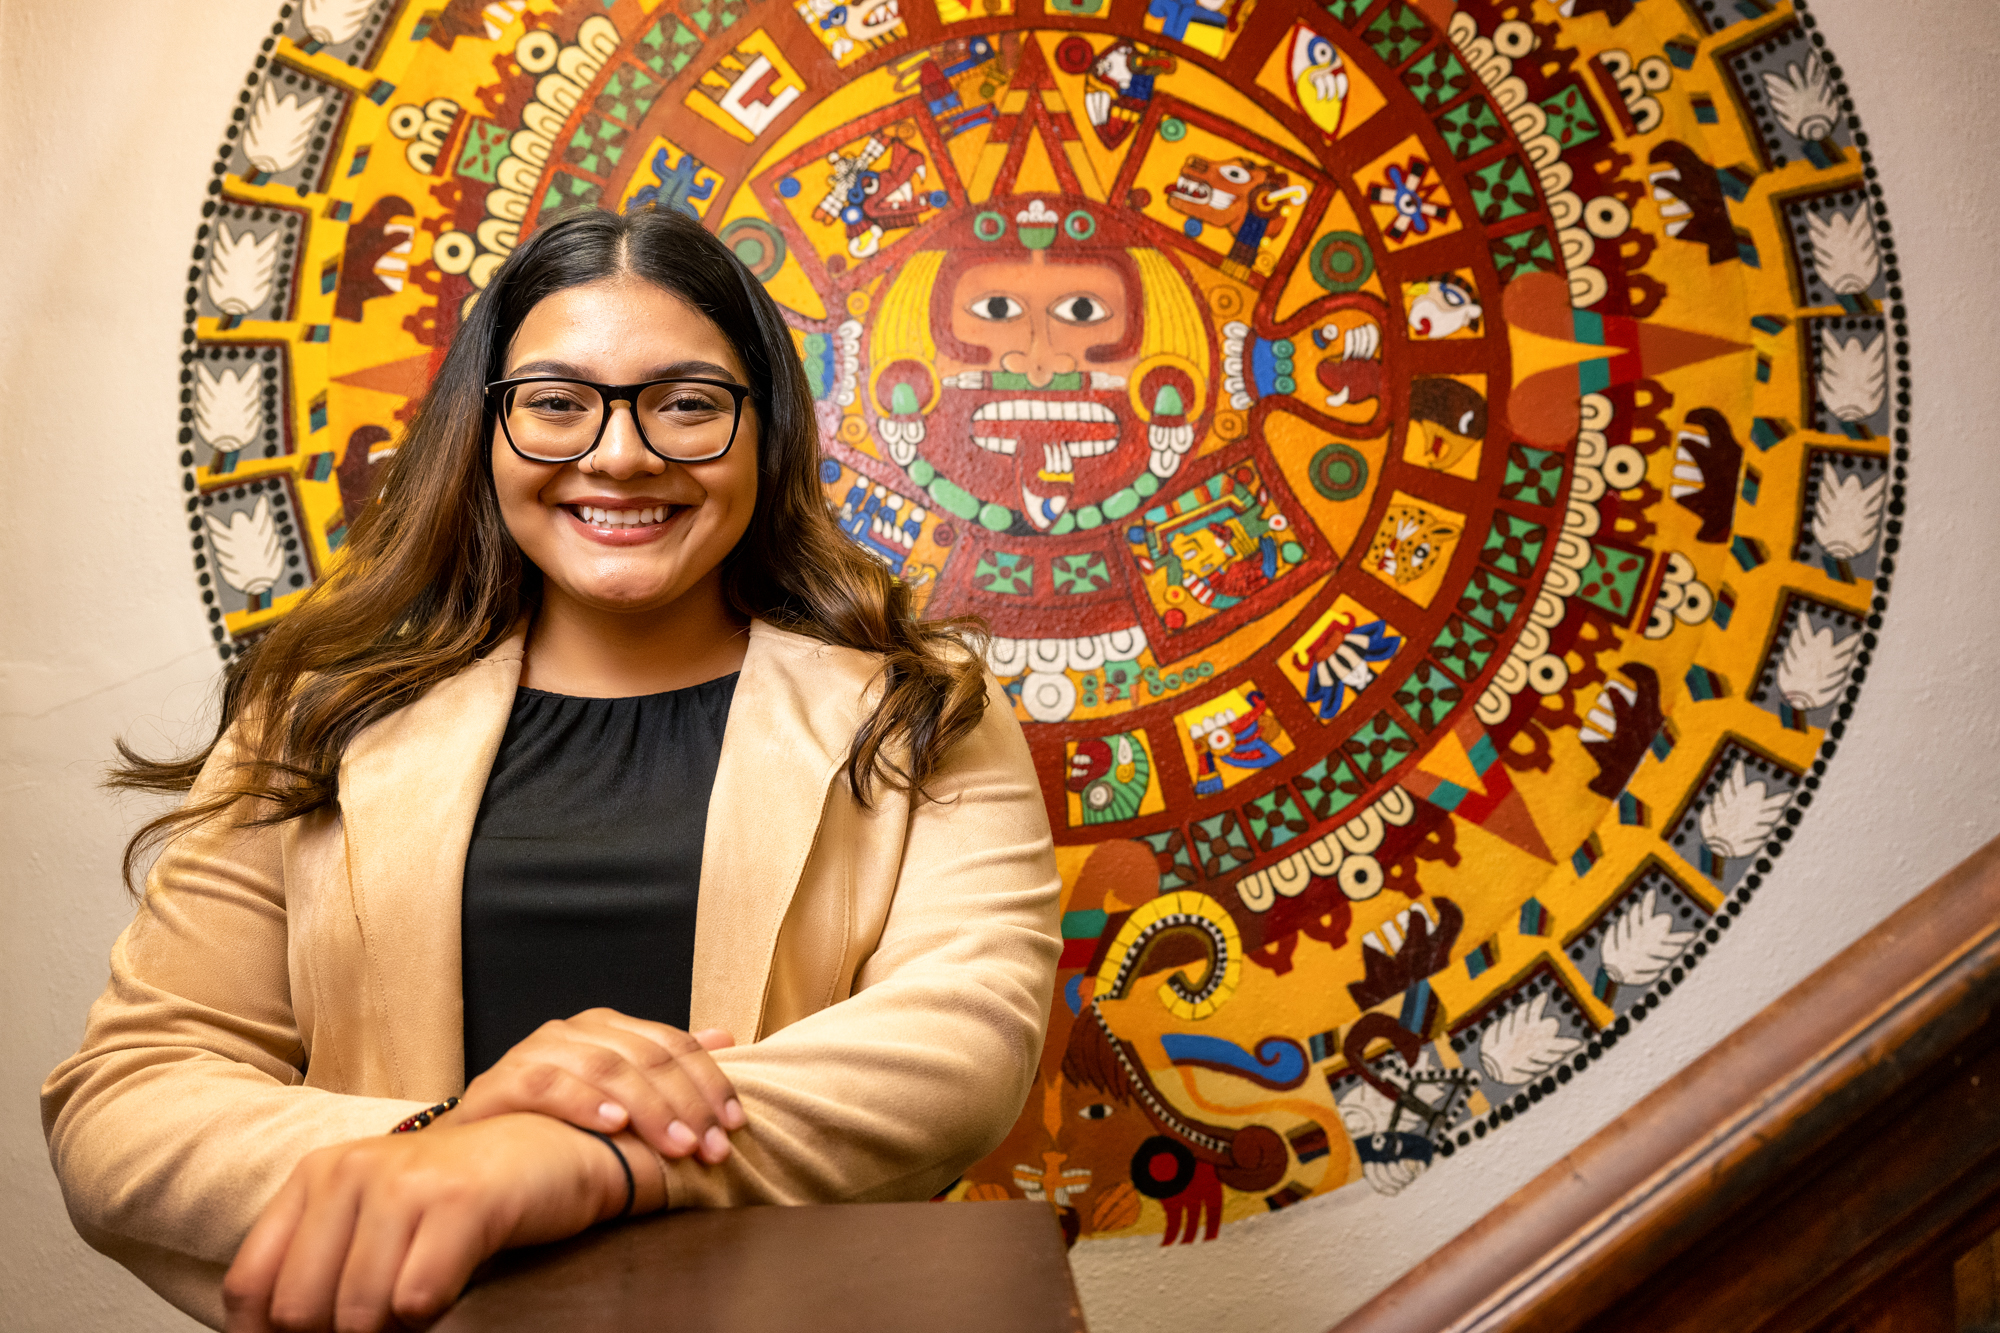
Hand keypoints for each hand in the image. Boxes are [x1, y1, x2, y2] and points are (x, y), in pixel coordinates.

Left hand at [222, 1112, 637, 1331]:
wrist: (550, 1149)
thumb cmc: (458, 1197)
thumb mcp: (373, 1217)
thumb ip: (322, 1264)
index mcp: (318, 1175)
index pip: (250, 1287)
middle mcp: (352, 1169)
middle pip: (301, 1311)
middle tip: (387, 1321)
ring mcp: (406, 1181)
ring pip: (360, 1314)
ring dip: (394, 1331)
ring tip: (421, 1302)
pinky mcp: (460, 1200)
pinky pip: (417, 1300)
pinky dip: (433, 1315)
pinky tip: (452, 1287)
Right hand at [452, 1008, 745, 1165]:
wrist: (472, 1157)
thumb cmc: (554, 1130)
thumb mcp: (621, 1100)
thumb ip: (668, 1068)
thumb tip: (725, 1035)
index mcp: (607, 1028)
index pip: (673, 1043)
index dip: (710, 1082)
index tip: (735, 1125)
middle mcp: (573, 1031)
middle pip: (645, 1056)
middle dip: (687, 1104)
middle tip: (711, 1149)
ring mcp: (535, 1051)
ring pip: (604, 1066)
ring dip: (648, 1109)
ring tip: (677, 1145)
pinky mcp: (499, 1081)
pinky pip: (547, 1083)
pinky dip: (585, 1102)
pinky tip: (614, 1125)